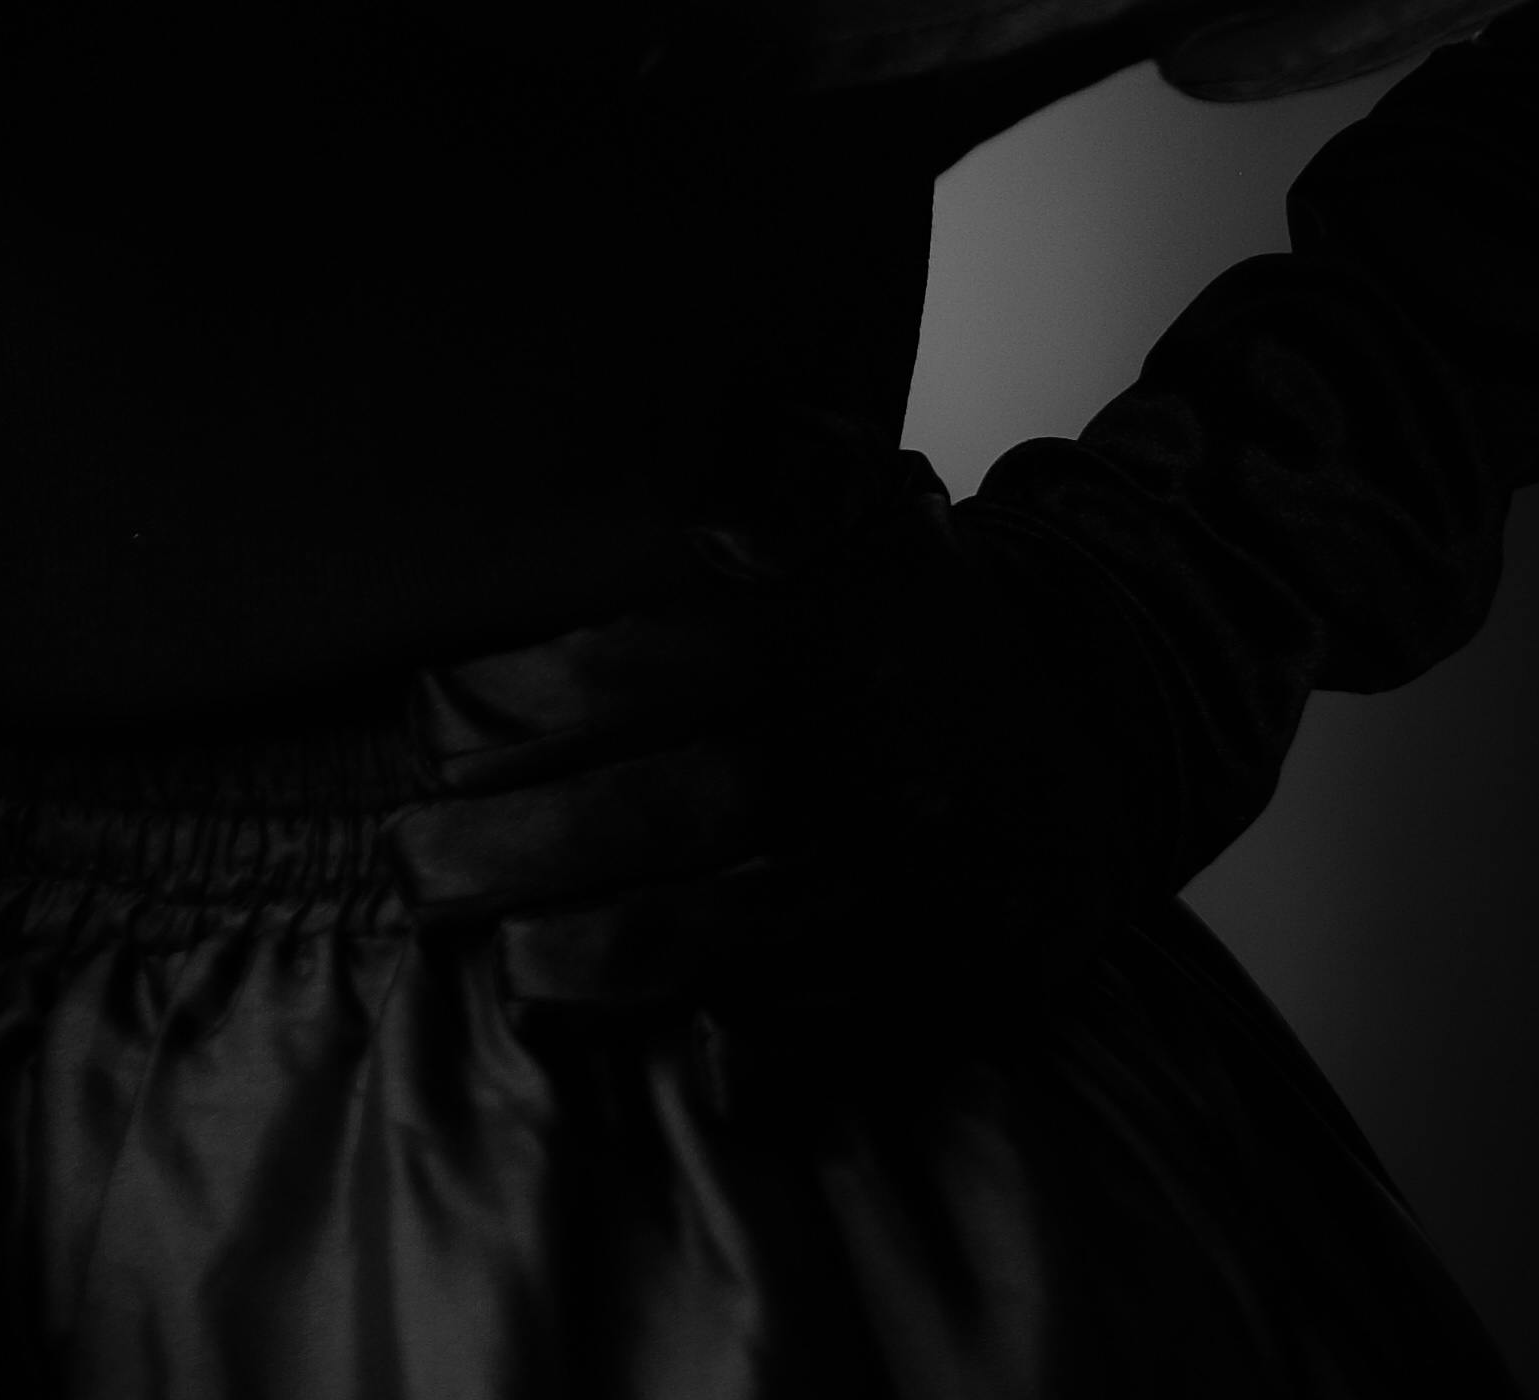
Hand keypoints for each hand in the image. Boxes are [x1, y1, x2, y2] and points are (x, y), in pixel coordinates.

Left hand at [392, 469, 1185, 1024]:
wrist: (1126, 721)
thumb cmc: (946, 624)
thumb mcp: (875, 521)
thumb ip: (780, 488)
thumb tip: (697, 498)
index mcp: (834, 637)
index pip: (647, 667)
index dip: (522, 701)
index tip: (432, 724)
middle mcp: (869, 758)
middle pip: (661, 817)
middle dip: (515, 849)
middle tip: (412, 864)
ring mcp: (913, 882)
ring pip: (722, 943)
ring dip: (590, 964)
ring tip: (505, 968)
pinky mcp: (956, 982)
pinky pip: (824, 1041)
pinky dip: (737, 1050)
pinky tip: (663, 1046)